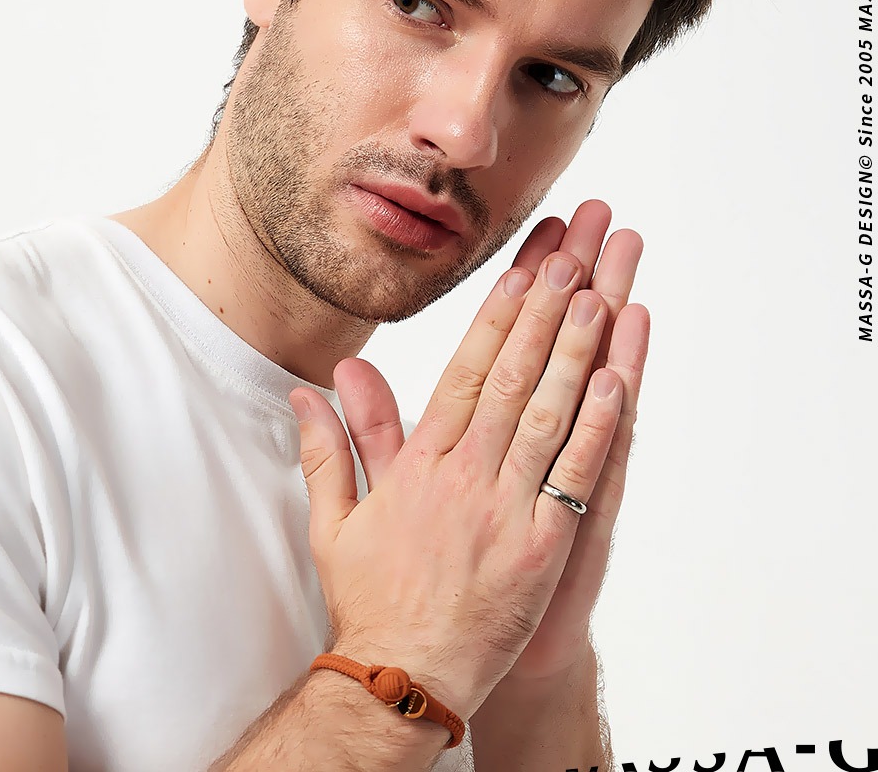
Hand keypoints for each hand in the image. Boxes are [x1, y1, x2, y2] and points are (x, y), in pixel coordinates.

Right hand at [290, 200, 642, 717]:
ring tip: (600, 292)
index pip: (463, 371)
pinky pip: (575, 478)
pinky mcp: (542, 549)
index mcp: (420, 463)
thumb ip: (332, 445)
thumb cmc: (370, 598)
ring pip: (548, 413)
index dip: (497, 317)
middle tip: (573, 253)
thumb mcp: (335, 519)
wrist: (402, 678)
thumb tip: (313, 386)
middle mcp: (465, 474)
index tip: (521, 270)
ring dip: (576, 350)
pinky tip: (617, 381)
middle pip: (512, 377)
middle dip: (544, 311)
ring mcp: (507, 509)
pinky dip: (598, 427)